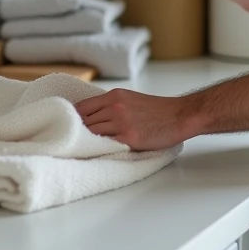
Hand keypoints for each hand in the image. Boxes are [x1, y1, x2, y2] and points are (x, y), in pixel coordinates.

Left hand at [75, 88, 198, 151]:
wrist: (180, 116)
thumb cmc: (158, 110)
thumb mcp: (131, 99)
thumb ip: (112, 106)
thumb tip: (92, 118)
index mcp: (114, 96)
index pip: (82, 107)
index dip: (72, 119)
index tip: (67, 128)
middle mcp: (115, 107)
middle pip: (83, 121)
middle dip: (76, 132)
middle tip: (70, 143)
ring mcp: (121, 122)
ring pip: (92, 133)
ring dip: (85, 142)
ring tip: (80, 150)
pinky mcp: (129, 138)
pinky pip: (105, 144)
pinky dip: (98, 149)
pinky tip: (95, 153)